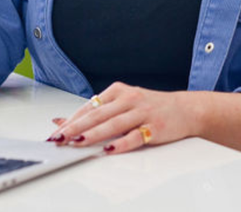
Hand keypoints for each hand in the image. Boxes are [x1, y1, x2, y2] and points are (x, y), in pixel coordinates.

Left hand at [46, 82, 195, 154]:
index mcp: (118, 91)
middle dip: (75, 128)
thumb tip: (61, 121)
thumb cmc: (150, 108)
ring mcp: (142, 112)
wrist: (185, 109)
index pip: (89, 107)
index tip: (55, 133)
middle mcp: (129, 99)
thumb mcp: (121, 104)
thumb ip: (94, 113)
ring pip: (113, 124)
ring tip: (78, 143)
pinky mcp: (155, 126)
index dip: (70, 120)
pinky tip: (109, 149)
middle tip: (59, 139)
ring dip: (93, 134)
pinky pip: (135, 136)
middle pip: (97, 114)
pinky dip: (121, 143)